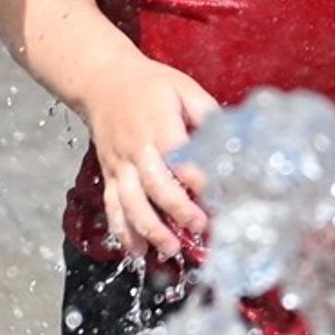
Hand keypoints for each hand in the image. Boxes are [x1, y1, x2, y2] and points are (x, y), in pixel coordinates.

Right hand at [78, 55, 218, 257]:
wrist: (102, 81)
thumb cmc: (150, 85)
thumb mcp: (184, 88)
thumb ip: (207, 114)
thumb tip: (231, 140)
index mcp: (158, 125)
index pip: (179, 156)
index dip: (199, 178)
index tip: (219, 195)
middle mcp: (136, 148)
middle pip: (154, 185)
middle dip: (178, 209)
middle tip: (201, 226)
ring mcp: (119, 165)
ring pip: (129, 202)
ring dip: (149, 228)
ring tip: (170, 249)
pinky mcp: (110, 175)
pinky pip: (112, 207)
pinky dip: (122, 232)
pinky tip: (137, 252)